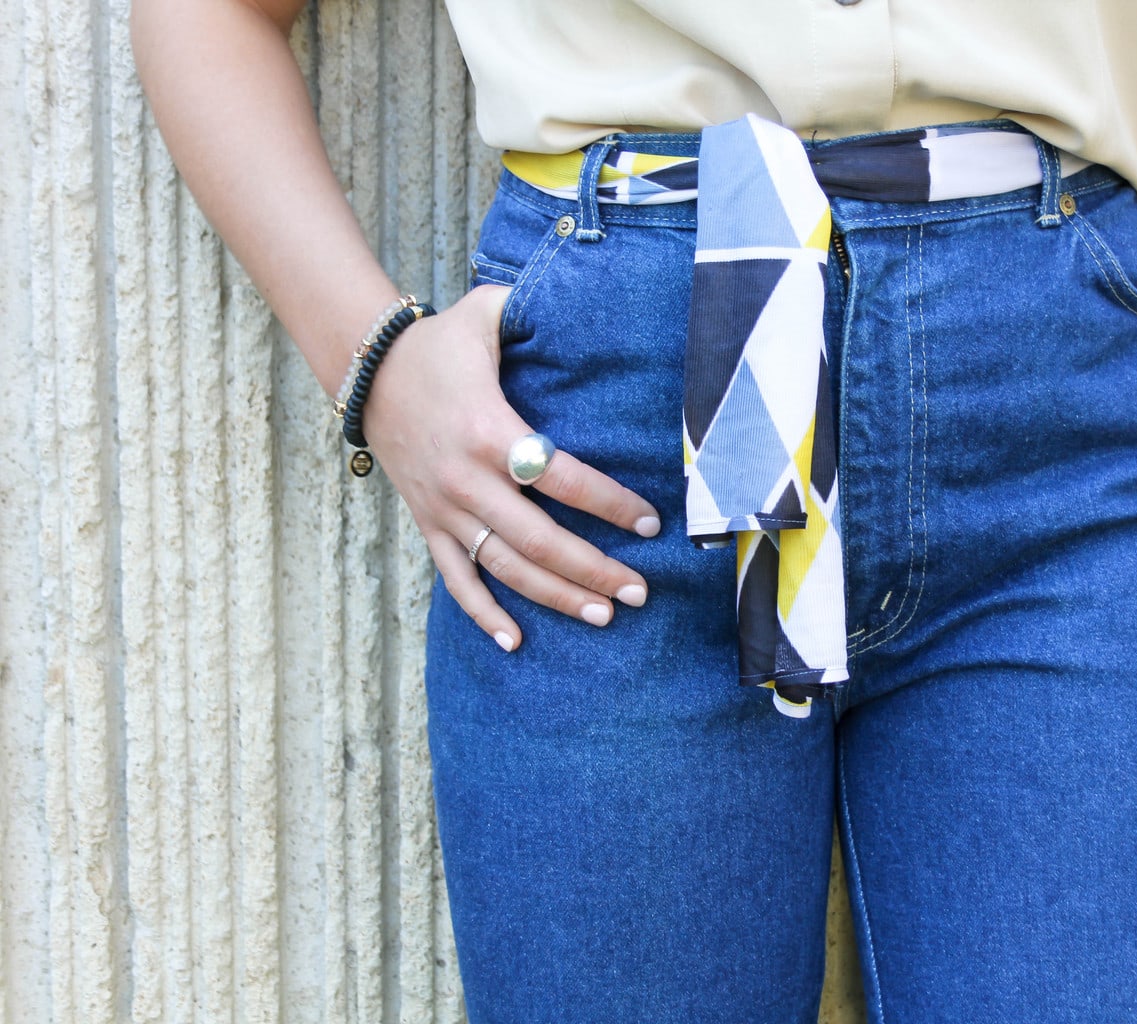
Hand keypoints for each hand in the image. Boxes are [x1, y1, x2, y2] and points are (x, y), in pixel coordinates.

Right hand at [360, 285, 661, 650]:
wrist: (365, 371)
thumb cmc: (439, 344)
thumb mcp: (485, 314)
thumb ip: (531, 306)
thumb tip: (583, 291)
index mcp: (488, 429)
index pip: (559, 476)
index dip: (608, 503)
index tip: (650, 523)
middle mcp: (466, 478)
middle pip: (538, 538)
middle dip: (593, 569)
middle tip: (642, 591)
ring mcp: (444, 507)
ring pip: (504, 567)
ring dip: (555, 596)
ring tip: (604, 614)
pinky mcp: (428, 524)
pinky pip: (455, 579)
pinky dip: (483, 613)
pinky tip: (515, 641)